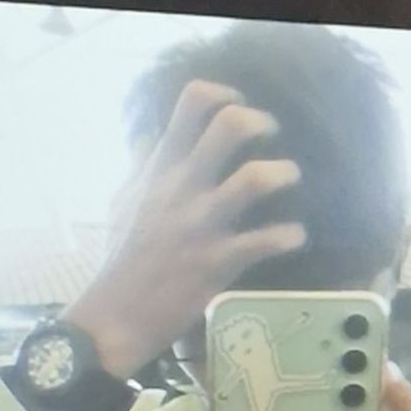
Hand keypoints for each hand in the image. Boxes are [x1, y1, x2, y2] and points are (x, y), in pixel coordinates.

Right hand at [66, 81, 304, 376]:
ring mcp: (203, 224)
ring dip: (285, 173)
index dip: (224, 94)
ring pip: (256, 178)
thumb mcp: (123, 200)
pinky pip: (269, 240)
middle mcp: (183, 187)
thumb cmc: (121, 257)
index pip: (191, 103)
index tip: (237, 105)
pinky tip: (294, 236)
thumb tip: (153, 136)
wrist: (117, 315)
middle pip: (230, 126)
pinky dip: (291, 235)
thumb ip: (143, 166)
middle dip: (261, 122)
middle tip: (271, 139)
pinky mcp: (220, 261)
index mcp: (161, 168)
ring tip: (290, 179)